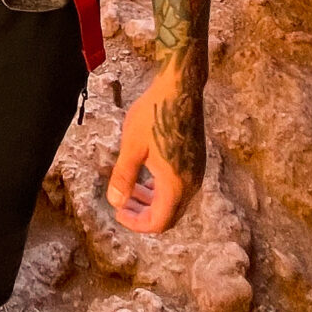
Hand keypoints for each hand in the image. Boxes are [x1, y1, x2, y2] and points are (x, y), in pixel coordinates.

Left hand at [106, 63, 203, 232]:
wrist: (180, 88)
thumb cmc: (154, 114)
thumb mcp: (131, 146)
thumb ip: (124, 177)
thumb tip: (115, 203)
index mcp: (176, 184)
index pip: (159, 222)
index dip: (137, 223)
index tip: (118, 213)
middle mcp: (191, 183)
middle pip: (169, 216)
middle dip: (143, 215)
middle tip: (121, 206)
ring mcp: (196, 171)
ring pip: (175, 202)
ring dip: (152, 202)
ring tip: (129, 192)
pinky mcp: (196, 160)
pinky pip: (180, 187)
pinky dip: (161, 190)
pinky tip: (144, 178)